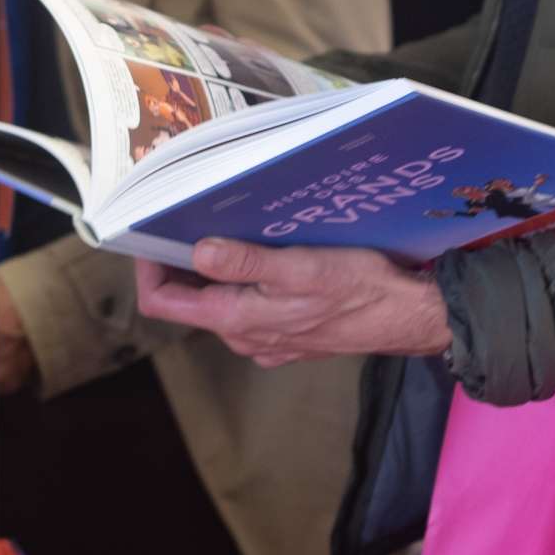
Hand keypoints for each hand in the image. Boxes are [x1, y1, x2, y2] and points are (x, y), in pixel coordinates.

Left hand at [134, 240, 450, 368]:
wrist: (407, 316)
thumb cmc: (359, 290)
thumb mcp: (301, 269)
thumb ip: (246, 264)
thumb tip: (197, 253)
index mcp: (236, 319)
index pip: (163, 303)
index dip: (147, 267)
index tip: (150, 231)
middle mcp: (242, 334)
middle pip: (188, 299)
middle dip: (180, 259)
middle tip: (188, 216)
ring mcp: (264, 337)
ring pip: (219, 300)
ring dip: (216, 267)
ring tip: (227, 226)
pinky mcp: (286, 333)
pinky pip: (249, 305)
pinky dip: (245, 279)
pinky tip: (264, 253)